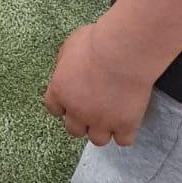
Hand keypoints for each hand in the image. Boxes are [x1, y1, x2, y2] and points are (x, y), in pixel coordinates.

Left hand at [42, 22, 154, 146]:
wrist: (122, 52)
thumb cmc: (96, 42)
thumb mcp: (71, 44)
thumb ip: (65, 61)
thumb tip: (66, 68)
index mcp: (60, 91)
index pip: (53, 109)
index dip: (64, 105)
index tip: (73, 99)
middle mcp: (77, 111)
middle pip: (73, 129)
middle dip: (82, 120)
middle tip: (93, 108)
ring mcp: (101, 121)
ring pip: (97, 139)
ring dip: (103, 129)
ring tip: (111, 116)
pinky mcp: (124, 125)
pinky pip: (123, 140)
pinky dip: (126, 132)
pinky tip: (128, 120)